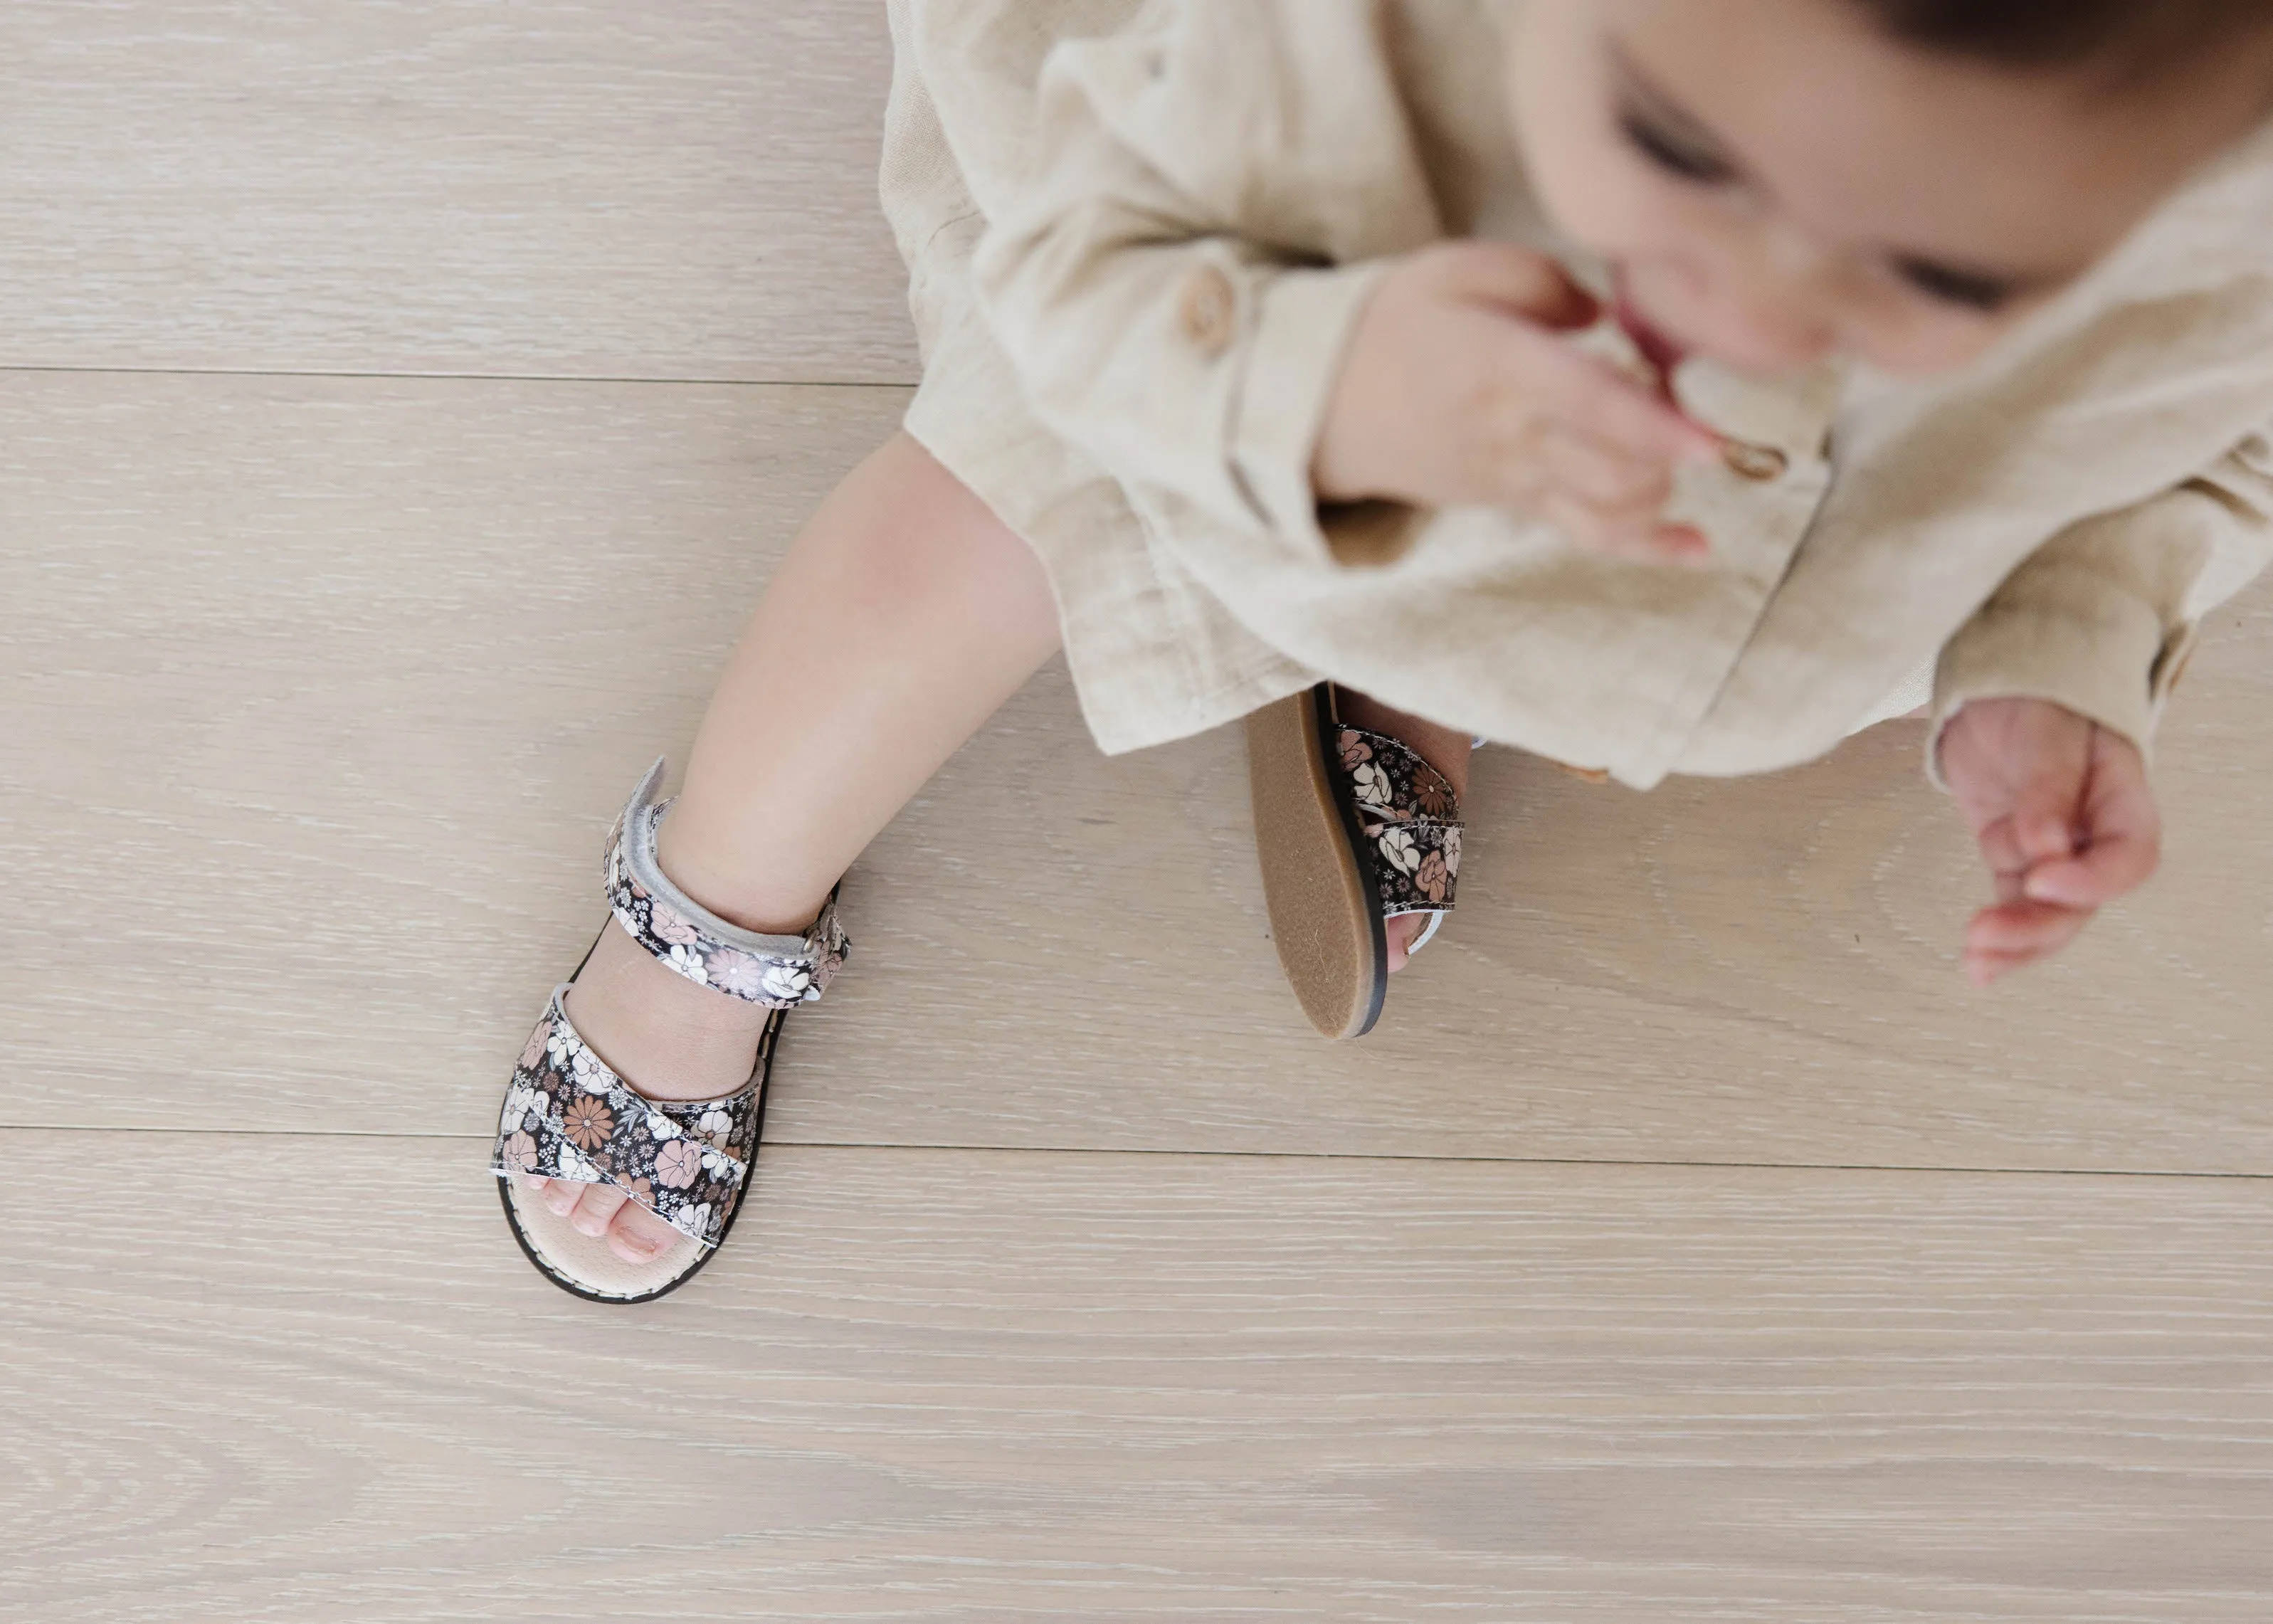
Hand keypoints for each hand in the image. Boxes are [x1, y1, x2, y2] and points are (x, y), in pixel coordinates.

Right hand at [1310, 240, 1722, 561]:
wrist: (1324, 403)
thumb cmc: (1393, 324)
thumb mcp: (1455, 268)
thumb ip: (1541, 281)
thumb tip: (1604, 314)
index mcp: (1498, 367)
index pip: (1585, 404)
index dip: (1650, 425)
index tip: (1708, 437)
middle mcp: (1511, 433)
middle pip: (1609, 468)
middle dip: (1670, 453)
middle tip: (1692, 410)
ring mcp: (1514, 477)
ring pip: (1604, 508)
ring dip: (1659, 489)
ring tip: (1675, 452)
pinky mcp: (1516, 501)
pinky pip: (1586, 534)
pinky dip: (1647, 546)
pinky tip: (1699, 547)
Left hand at [1938, 697, 2161, 985]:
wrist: (2001, 688)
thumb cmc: (2038, 699)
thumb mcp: (2047, 730)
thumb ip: (2049, 786)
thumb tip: (2044, 845)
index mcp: (2121, 800)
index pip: (2128, 857)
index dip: (2092, 880)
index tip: (2041, 879)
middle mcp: (2093, 835)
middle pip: (2082, 900)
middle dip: (2038, 925)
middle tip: (1987, 935)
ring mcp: (2053, 852)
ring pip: (2045, 914)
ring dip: (2014, 940)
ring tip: (1975, 960)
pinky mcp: (2014, 858)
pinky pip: (2012, 904)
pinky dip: (1997, 933)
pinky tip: (1976, 964)